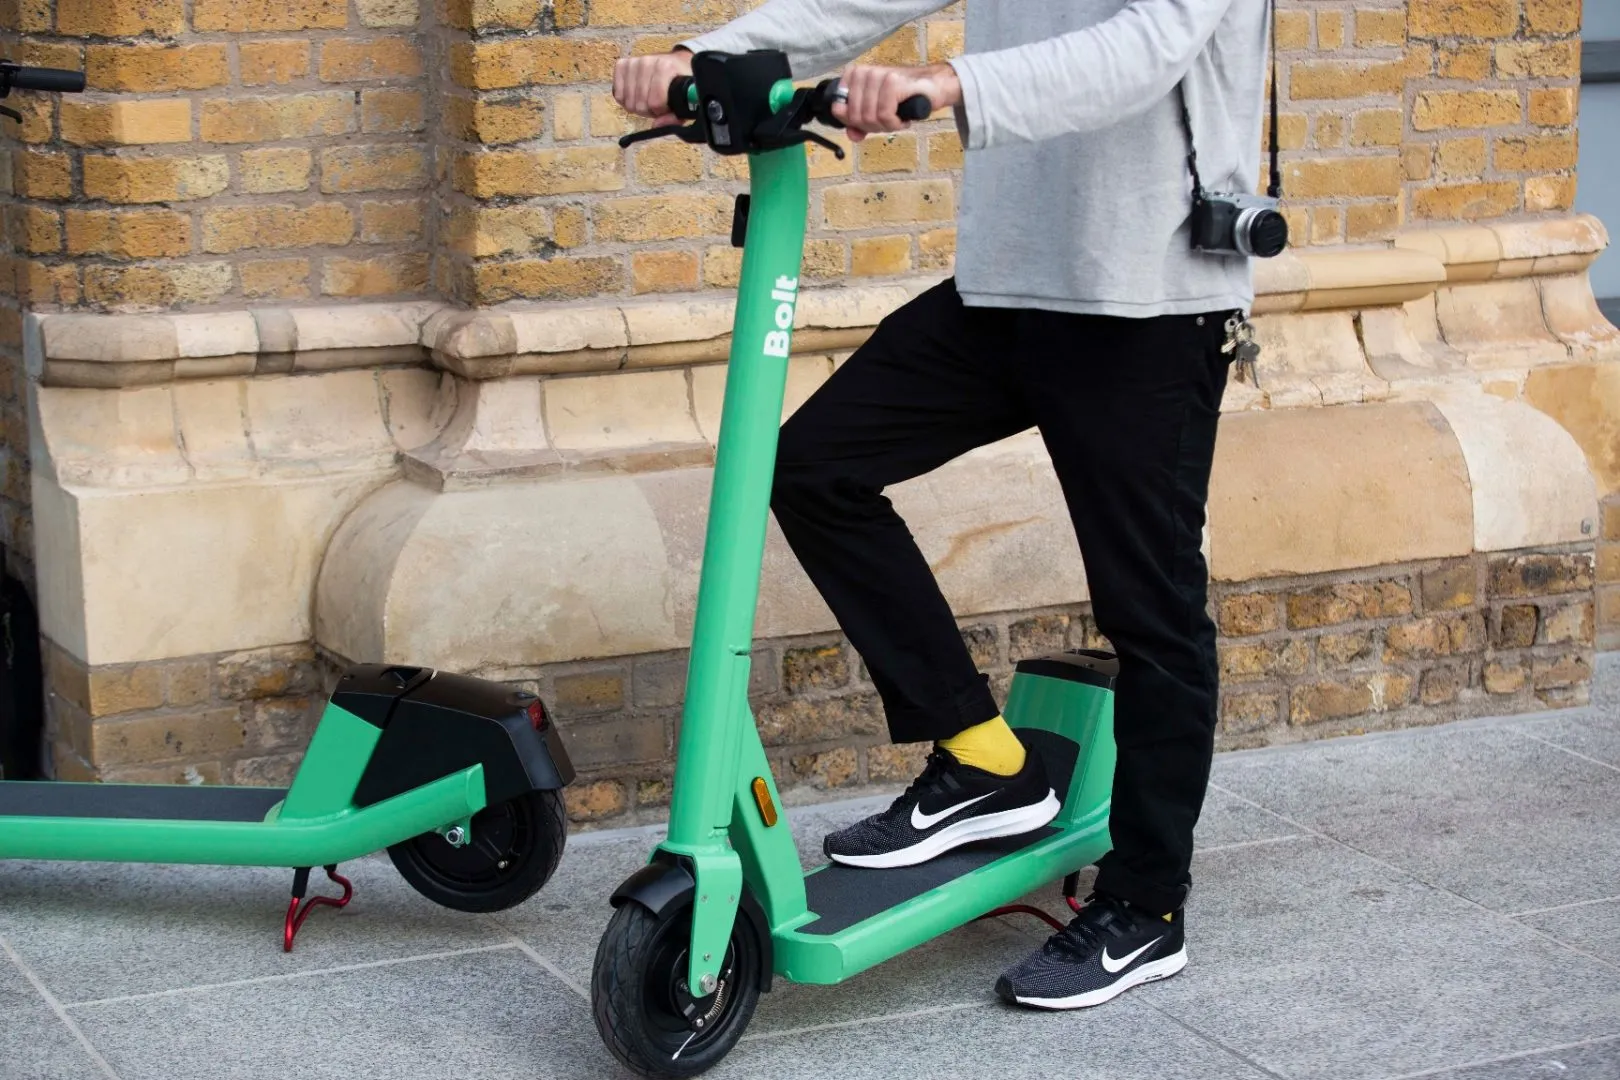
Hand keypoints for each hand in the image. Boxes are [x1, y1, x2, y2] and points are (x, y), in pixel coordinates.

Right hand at [613, 50, 693, 126]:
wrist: (675, 63)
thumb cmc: (679, 84)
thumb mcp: (684, 102)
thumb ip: (675, 118)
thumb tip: (656, 125)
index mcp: (666, 67)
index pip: (655, 102)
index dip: (660, 111)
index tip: (666, 106)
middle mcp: (647, 61)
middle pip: (640, 104)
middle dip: (648, 110)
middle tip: (656, 104)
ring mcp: (633, 62)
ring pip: (628, 101)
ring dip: (637, 106)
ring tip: (648, 98)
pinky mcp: (622, 65)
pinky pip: (618, 94)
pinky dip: (626, 100)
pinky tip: (636, 94)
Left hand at [832, 62, 960, 140]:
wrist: (932, 87)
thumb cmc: (904, 98)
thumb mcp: (876, 113)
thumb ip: (859, 124)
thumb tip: (852, 135)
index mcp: (854, 76)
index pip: (838, 109)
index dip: (855, 122)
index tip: (873, 118)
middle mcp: (864, 72)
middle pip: (854, 116)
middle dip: (873, 126)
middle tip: (889, 120)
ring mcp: (877, 74)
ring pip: (868, 117)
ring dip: (886, 125)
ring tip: (898, 117)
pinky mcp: (892, 81)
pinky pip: (884, 115)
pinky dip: (895, 123)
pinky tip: (903, 116)